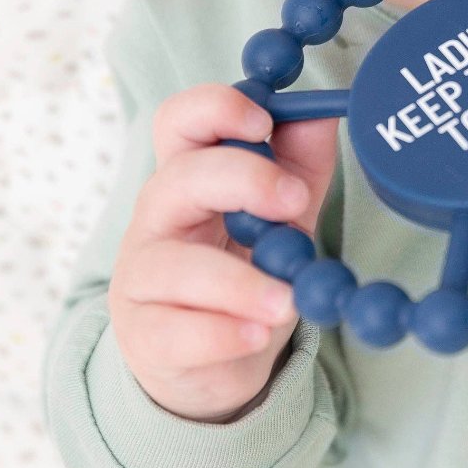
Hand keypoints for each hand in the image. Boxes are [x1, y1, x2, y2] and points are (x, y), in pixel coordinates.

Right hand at [108, 85, 338, 421]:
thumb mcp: (280, 212)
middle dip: (244, 180)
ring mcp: (142, 277)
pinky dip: (224, 335)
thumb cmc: (245, 266)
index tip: (264, 121)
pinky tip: (257, 335)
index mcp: (189, 174)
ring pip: (180, 266)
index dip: (217, 109)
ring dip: (243, 281)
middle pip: (182, 177)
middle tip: (296, 202)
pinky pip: (179, 332)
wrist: (215, 358)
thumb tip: (324, 111)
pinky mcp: (145, 336)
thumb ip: (300, 163)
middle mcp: (157, 217)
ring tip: (289, 300)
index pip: (180, 121)